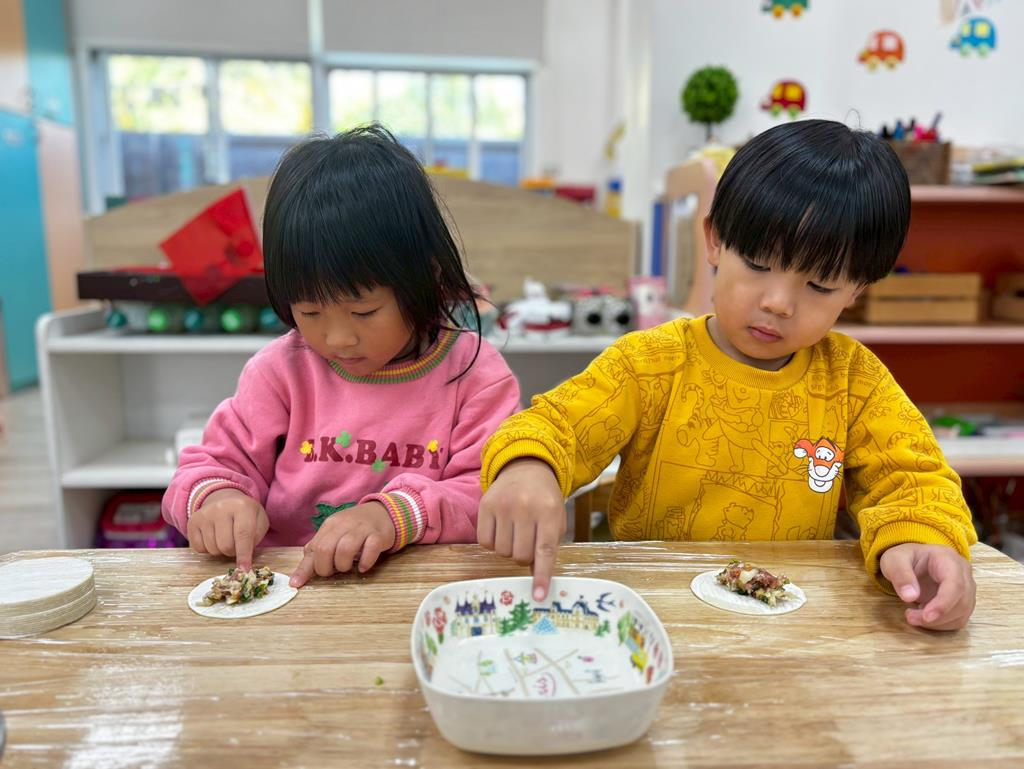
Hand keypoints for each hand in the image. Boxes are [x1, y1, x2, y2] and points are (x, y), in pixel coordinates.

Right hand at [187, 488, 268, 570]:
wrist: (225, 500)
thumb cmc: (246, 515)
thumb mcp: (259, 521)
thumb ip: (256, 538)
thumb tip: (244, 560)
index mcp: (242, 507)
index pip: (243, 535)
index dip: (244, 555)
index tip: (244, 570)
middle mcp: (221, 508)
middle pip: (226, 545)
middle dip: (232, 552)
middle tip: (236, 546)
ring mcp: (204, 515)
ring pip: (212, 548)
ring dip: (220, 551)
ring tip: (225, 539)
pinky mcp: (192, 522)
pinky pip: (199, 548)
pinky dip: (207, 549)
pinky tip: (213, 538)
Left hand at [289, 501, 394, 586]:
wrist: (382, 512)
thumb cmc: (354, 528)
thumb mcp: (333, 536)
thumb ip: (316, 552)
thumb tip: (296, 577)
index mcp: (330, 525)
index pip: (313, 548)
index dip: (306, 569)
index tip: (298, 584)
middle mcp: (344, 524)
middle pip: (326, 548)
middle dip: (326, 568)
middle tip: (333, 572)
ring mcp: (362, 528)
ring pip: (346, 548)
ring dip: (344, 565)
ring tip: (348, 568)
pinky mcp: (379, 534)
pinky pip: (371, 548)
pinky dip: (365, 562)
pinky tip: (363, 567)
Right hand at [477, 458, 565, 601]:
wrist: (526, 468)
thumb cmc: (545, 500)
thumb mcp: (556, 519)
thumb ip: (548, 547)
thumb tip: (533, 577)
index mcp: (549, 511)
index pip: (544, 550)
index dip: (541, 576)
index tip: (538, 596)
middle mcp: (525, 507)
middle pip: (520, 555)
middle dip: (524, 557)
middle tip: (528, 542)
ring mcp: (502, 505)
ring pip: (501, 551)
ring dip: (508, 549)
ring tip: (515, 532)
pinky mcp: (484, 505)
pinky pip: (485, 542)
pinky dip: (493, 542)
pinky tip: (501, 528)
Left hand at [879, 543, 975, 630]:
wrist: (911, 560)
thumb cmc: (904, 558)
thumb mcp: (894, 560)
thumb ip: (900, 575)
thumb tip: (910, 597)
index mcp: (947, 558)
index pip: (955, 584)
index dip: (943, 603)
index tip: (926, 617)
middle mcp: (962, 572)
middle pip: (962, 601)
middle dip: (938, 616)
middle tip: (910, 617)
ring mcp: (966, 587)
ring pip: (963, 612)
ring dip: (939, 622)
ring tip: (913, 617)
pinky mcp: (963, 601)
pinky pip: (959, 618)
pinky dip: (942, 624)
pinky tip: (924, 618)